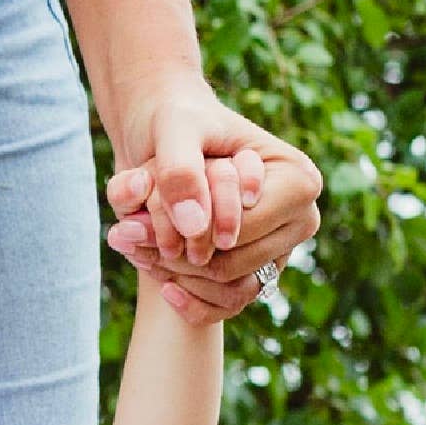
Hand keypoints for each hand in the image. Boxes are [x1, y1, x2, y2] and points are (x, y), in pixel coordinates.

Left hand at [106, 80, 320, 324]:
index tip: (133, 222)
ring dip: (178, 275)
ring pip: (230, 288)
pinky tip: (162, 284)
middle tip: (123, 236)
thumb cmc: (177, 120)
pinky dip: (193, 299)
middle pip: (234, 263)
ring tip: (134, 248)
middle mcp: (302, 217)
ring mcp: (284, 247)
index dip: (186, 232)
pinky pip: (231, 304)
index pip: (241, 229)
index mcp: (298, 179)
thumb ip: (180, 171)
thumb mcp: (173, 130)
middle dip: (176, 254)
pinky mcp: (262, 268)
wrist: (169, 130)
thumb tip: (195, 227)